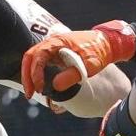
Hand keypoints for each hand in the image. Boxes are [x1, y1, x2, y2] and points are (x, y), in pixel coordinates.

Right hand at [21, 20, 135, 97]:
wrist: (107, 44)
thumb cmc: (99, 52)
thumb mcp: (89, 65)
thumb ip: (73, 75)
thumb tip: (55, 86)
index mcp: (58, 41)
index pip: (38, 56)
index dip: (36, 73)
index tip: (40, 88)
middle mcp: (52, 42)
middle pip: (30, 57)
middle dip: (27, 76)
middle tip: (30, 94)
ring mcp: (53, 47)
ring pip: (33, 59)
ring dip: (30, 76)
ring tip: (32, 93)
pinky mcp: (56, 53)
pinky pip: (41, 62)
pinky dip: (36, 73)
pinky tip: (39, 85)